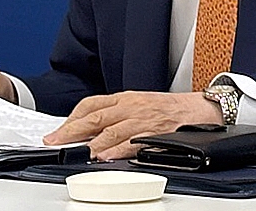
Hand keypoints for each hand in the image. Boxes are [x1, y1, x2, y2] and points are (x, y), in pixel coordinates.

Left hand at [43, 91, 222, 159]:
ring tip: (75, 153)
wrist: (200, 109)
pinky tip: (104, 157)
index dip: (72, 118)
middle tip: (55, 142)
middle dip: (71, 131)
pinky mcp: (155, 133)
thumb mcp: (139, 104)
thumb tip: (90, 131)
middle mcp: (131, 106)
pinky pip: (132, 143)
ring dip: (90, 143)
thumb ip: (116, 115)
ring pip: (110, 130)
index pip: (91, 104)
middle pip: (95, 118)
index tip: (58, 132)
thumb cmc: (169, 109)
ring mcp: (142, 120)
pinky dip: (116, 150)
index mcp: (125, 98)